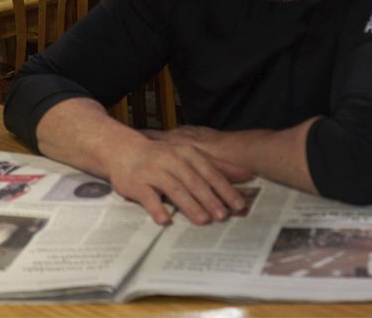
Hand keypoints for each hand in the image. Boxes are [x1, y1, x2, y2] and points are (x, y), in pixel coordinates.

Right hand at [109, 130, 251, 225]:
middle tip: (223, 216)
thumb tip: (247, 174)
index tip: (238, 205)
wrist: (124, 150)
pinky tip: (166, 220)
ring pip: (175, 189)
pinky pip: (148, 197)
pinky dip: (157, 209)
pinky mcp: (137, 183)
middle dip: (211, 200)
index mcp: (188, 153)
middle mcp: (173, 160)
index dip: (225, 189)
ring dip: (190, 206)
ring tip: (203, 221)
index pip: (211, 173)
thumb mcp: (190, 155)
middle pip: (195, 182)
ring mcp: (154, 171)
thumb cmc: (162, 156)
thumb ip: (216, 166)